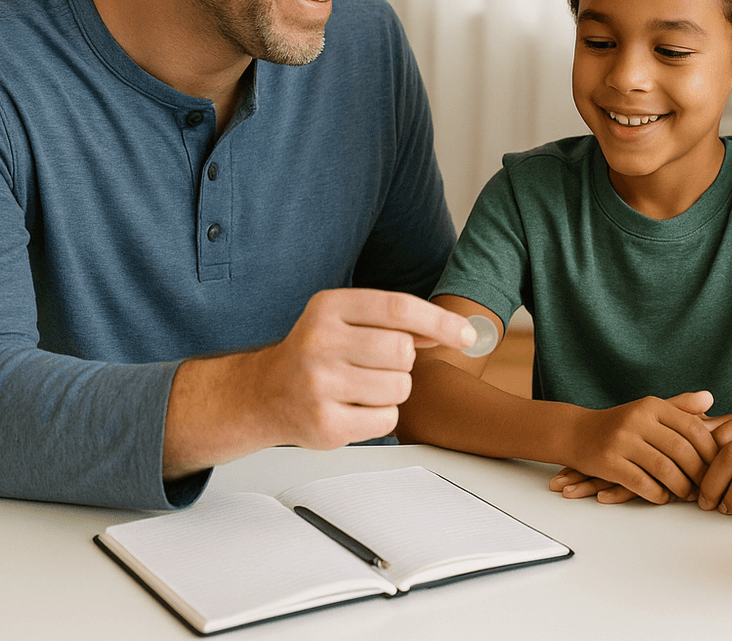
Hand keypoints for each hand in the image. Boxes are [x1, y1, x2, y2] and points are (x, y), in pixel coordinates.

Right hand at [250, 288, 478, 447]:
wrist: (263, 394)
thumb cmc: (316, 353)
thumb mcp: (346, 320)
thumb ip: (395, 321)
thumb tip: (455, 329)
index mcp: (328, 307)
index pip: (399, 308)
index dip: (441, 322)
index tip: (468, 335)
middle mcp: (319, 342)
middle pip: (403, 352)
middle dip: (403, 362)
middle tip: (377, 365)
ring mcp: (319, 385)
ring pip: (400, 388)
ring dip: (393, 391)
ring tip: (362, 387)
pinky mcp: (324, 424)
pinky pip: (387, 420)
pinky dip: (381, 416)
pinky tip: (353, 407)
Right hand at [558, 391, 716, 503]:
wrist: (576, 432)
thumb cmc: (620, 424)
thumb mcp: (648, 409)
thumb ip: (680, 406)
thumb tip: (710, 399)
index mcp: (651, 405)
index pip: (692, 427)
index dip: (710, 450)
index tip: (719, 466)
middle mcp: (637, 419)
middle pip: (681, 450)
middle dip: (699, 473)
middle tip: (707, 487)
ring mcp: (621, 440)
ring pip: (664, 469)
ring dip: (681, 487)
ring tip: (688, 495)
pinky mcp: (607, 461)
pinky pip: (642, 484)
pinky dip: (658, 494)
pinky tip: (664, 497)